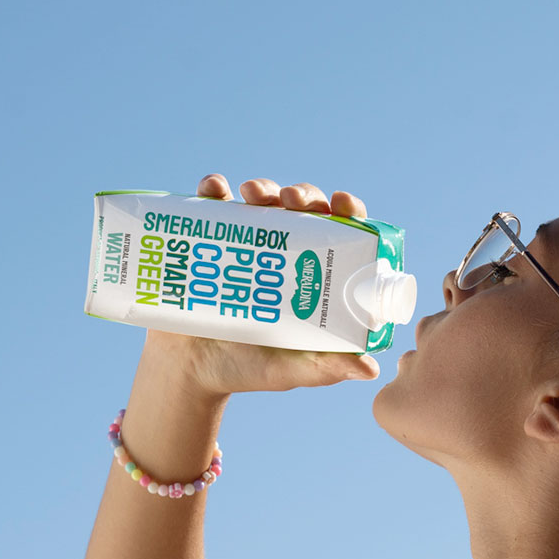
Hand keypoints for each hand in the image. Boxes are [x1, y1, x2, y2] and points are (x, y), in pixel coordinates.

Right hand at [143, 173, 382, 397]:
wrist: (187, 370)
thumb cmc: (247, 370)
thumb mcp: (290, 370)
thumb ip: (325, 368)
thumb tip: (371, 370)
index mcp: (312, 280)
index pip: (341, 237)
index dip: (348, 213)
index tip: (341, 202)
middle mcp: (284, 255)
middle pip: (304, 211)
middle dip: (303, 195)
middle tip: (292, 199)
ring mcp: (246, 244)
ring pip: (262, 201)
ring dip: (263, 188)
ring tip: (253, 194)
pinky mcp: (207, 240)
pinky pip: (212, 206)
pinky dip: (214, 190)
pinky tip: (215, 190)